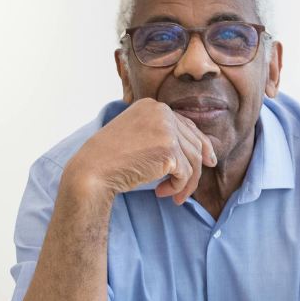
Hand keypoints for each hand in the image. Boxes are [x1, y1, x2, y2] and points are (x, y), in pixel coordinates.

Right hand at [65, 98, 217, 204]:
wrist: (93, 170)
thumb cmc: (110, 158)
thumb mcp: (137, 135)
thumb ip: (162, 135)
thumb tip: (199, 149)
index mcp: (152, 106)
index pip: (185, 125)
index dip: (199, 144)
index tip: (206, 160)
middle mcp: (162, 112)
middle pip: (193, 142)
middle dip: (196, 167)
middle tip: (190, 187)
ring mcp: (166, 130)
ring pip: (194, 159)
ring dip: (186, 182)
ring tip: (174, 195)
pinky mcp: (169, 150)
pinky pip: (186, 173)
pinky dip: (179, 187)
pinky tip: (163, 193)